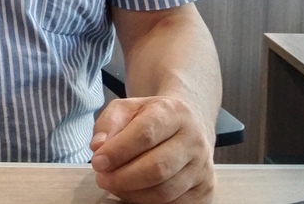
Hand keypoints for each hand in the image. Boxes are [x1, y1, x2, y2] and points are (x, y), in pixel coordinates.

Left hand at [89, 96, 215, 203]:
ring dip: (132, 193)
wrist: (186, 126)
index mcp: (175, 112)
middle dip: (123, 178)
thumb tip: (98, 147)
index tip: (98, 161)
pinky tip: (134, 192)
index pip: (146, 134)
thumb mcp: (127, 109)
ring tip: (115, 184)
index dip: (118, 151)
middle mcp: (194, 139)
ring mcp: (203, 167)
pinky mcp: (205, 190)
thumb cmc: (151, 119)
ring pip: (164, 191)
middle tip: (102, 178)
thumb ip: (108, 124)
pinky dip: (147, 202)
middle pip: (157, 168)